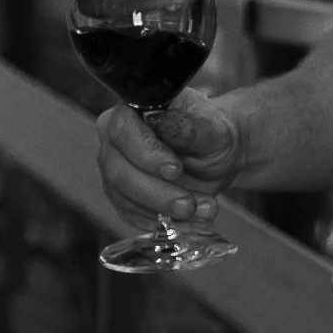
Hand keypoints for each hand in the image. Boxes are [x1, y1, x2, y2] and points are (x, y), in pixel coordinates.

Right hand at [98, 87, 238, 232]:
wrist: (216, 157)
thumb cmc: (212, 134)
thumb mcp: (213, 129)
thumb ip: (192, 128)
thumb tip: (171, 125)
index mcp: (132, 111)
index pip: (123, 131)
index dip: (146, 154)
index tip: (176, 170)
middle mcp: (115, 140)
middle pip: (118, 171)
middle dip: (156, 192)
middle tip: (189, 204)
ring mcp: (116, 170)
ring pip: (124, 198)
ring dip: (164, 210)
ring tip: (202, 211)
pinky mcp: (123, 197)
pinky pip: (132, 215)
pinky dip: (163, 221)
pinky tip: (189, 220)